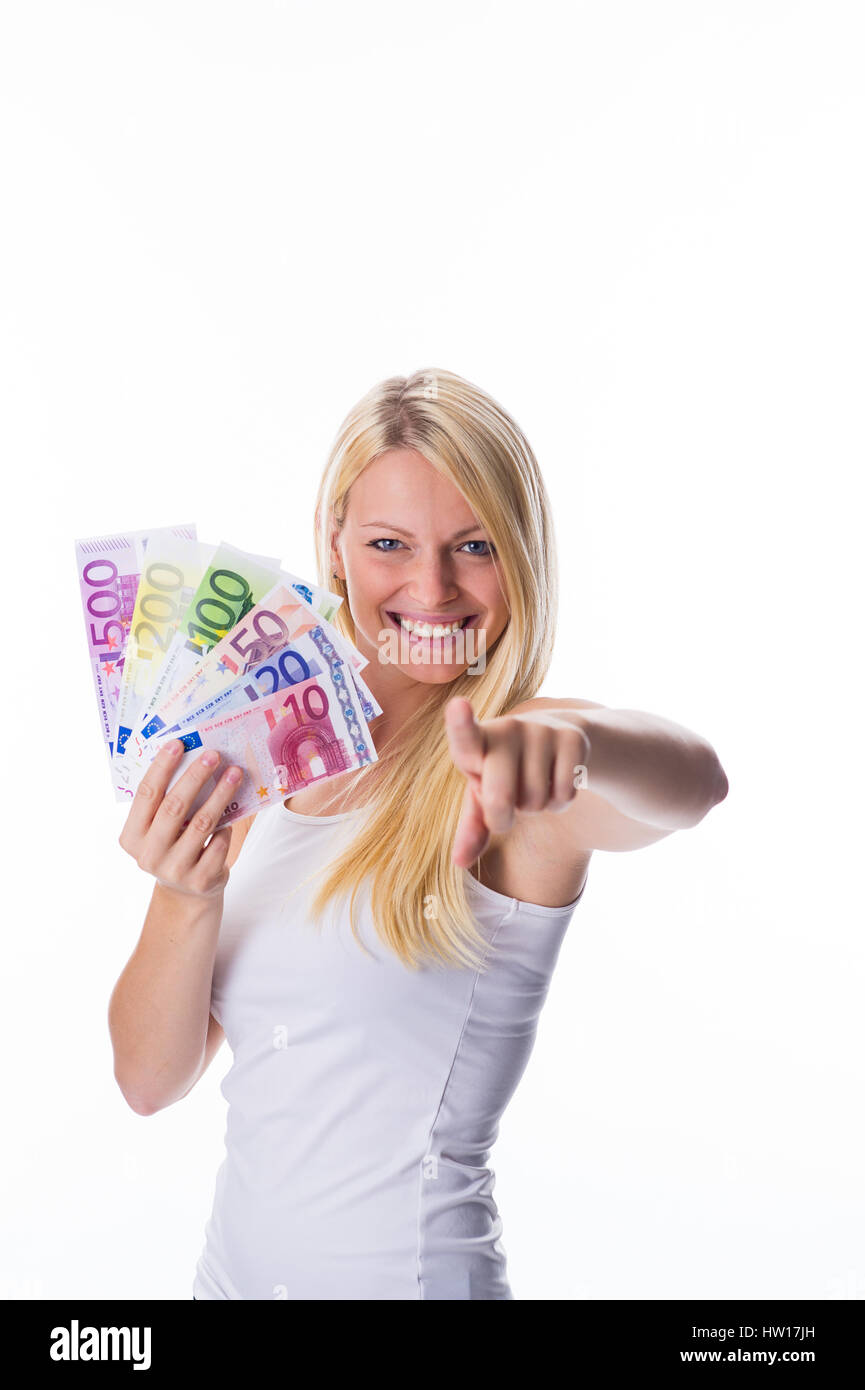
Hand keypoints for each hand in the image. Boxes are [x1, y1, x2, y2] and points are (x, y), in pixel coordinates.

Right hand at [118, 739, 242, 898]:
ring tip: (234, 774)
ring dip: (221, 794)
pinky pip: (220, 842)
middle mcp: (149, 855)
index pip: (146, 795)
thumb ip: (166, 803)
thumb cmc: (174, 847)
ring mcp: (174, 870)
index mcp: (132, 837)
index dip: (161, 767)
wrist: (187, 892)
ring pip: (202, 823)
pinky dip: (227, 827)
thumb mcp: (160, 829)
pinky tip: (232, 816)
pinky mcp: (200, 880)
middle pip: (174, 806)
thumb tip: (192, 757)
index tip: (178, 743)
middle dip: (196, 776)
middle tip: (214, 755)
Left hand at [444, 697, 589, 867]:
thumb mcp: (484, 793)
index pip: (466, 735)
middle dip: (502, 818)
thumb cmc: (506, 769)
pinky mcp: (572, 737)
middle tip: (506, 808)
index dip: (461, 723)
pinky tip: (555, 782)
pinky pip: (564, 794)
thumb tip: (459, 862)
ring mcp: (541, 730)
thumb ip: (472, 825)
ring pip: (535, 801)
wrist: (555, 736)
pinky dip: (559, 802)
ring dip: (535, 807)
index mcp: (477, 741)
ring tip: (534, 784)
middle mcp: (507, 729)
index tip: (458, 705)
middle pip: (499, 798)